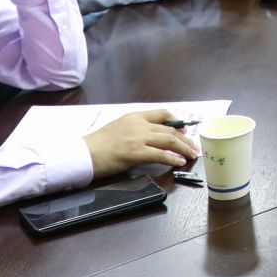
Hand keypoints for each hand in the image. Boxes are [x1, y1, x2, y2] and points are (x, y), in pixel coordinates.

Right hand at [82, 109, 199, 177]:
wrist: (83, 153)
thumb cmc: (97, 144)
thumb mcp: (118, 128)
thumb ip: (134, 129)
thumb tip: (149, 137)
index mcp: (134, 116)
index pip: (162, 113)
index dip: (177, 121)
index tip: (184, 130)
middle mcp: (139, 124)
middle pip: (170, 129)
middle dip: (185, 138)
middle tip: (193, 146)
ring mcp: (138, 138)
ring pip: (169, 140)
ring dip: (184, 148)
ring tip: (191, 154)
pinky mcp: (136, 153)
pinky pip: (161, 155)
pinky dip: (173, 158)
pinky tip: (180, 162)